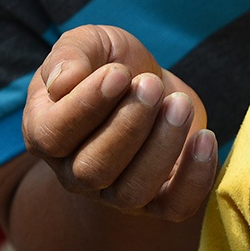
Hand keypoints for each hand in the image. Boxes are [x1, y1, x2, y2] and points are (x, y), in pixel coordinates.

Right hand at [24, 25, 216, 220]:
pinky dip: (194, 178)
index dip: (86, 106)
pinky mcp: (158, 200)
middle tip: (152, 85)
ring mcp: (114, 193)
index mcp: (45, 132)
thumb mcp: (89, 43)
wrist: (149, 84)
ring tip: (179, 104)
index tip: (119, 73)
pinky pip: (175, 207)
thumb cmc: (110, 64)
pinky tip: (204, 138)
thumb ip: (69, 55)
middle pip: (93, 169)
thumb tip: (62, 83)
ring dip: (161, 146)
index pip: (53, 136)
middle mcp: (74, 172)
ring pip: (132, 191)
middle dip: (128, 125)